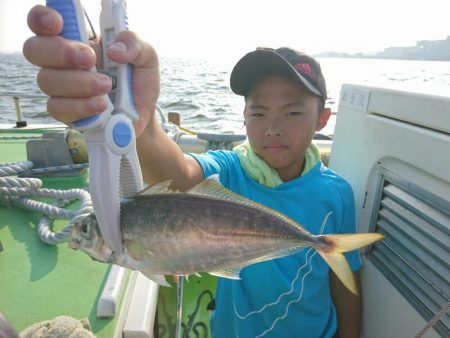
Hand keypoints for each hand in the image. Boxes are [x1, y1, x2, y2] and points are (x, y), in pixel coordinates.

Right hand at [23, 5, 159, 136]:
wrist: (144, 115)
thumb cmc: (139, 82)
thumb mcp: (146, 57)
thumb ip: (134, 44)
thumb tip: (114, 49)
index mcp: (78, 41)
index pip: (44, 23)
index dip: (42, 19)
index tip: (58, 23)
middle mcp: (62, 62)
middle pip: (35, 49)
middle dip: (61, 52)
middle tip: (90, 60)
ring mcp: (61, 89)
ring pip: (47, 80)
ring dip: (79, 82)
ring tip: (107, 86)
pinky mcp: (66, 113)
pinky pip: (58, 108)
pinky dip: (81, 106)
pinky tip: (101, 106)